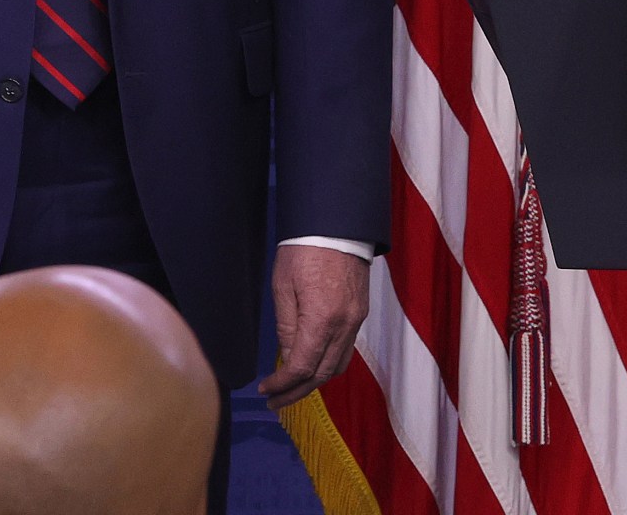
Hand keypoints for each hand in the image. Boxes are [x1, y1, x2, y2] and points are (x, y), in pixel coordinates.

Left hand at [259, 244, 369, 409]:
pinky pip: (346, 349)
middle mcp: (345, 325)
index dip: (282, 384)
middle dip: (297, 392)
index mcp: (322, 319)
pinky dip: (328, 363)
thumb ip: (287, 328)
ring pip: (338, 365)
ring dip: (314, 381)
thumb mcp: (283, 289)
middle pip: (323, 373)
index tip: (265, 390)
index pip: (302, 367)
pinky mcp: (361, 313)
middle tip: (275, 401)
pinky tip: (311, 364)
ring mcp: (357, 320)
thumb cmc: (304, 252)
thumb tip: (288, 359)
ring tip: (292, 388)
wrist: (339, 226)